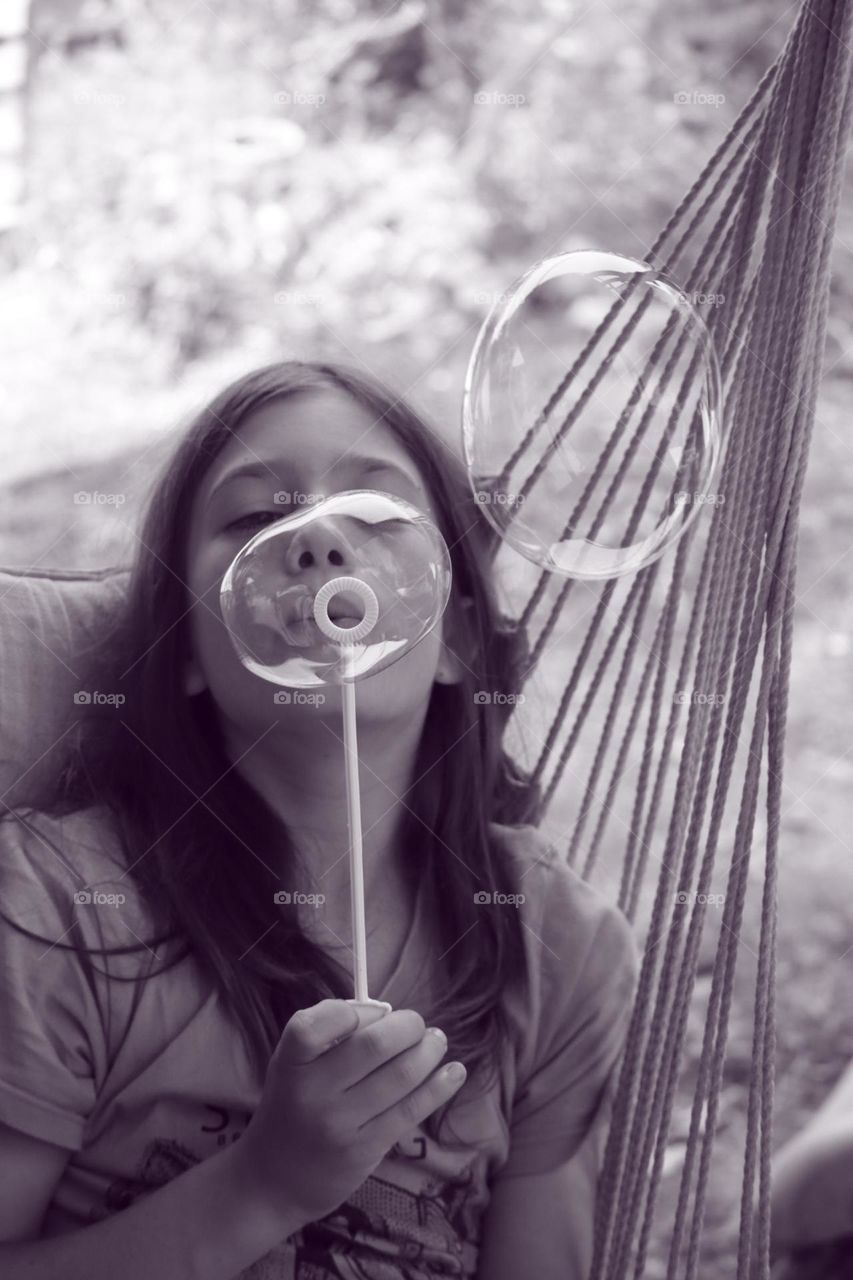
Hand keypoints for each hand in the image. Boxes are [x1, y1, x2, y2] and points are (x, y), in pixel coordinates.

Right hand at [231, 998, 466, 1225]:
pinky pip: (411, 1110)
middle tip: (417, 1025)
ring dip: (430, 1051)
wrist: (275, 1180)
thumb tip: (387, 1015)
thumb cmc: (293, 1105)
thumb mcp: (294, 1065)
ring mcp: (340, 1124)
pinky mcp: (365, 1150)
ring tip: (437, 1041)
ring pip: (402, 1075)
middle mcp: (312, 1092)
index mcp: (290, 1062)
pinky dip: (439, 1085)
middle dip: (409, 1026)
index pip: (316, 1024)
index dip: (356, 1011)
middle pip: (375, 1045)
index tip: (376, 1012)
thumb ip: (329, 1035)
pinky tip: (454, 1071)